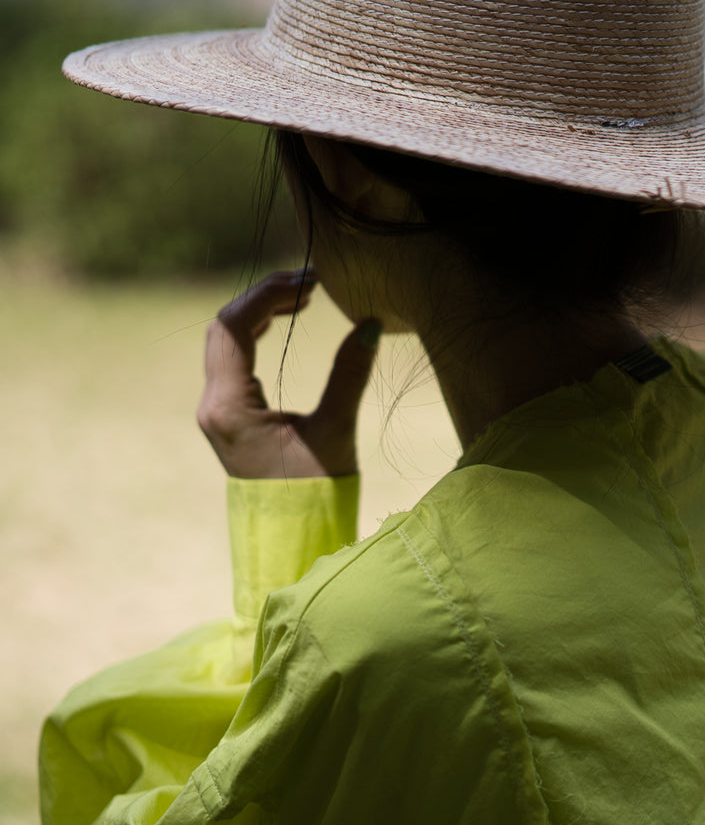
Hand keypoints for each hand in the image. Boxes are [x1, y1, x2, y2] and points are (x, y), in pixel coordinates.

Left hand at [198, 269, 379, 478]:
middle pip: (224, 328)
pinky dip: (259, 334)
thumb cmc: (316, 493)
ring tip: (305, 296)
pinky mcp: (229, 417)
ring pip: (226, 341)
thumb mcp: (336, 429)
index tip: (311, 283)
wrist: (295, 541)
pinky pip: (234, 359)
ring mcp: (217, 411)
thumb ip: (349, 373)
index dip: (268, 295)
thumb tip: (370, 323)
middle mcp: (213, 405)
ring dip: (261, 313)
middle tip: (311, 283)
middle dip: (265, 297)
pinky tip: (290, 322)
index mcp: (228, 406)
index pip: (233, 326)